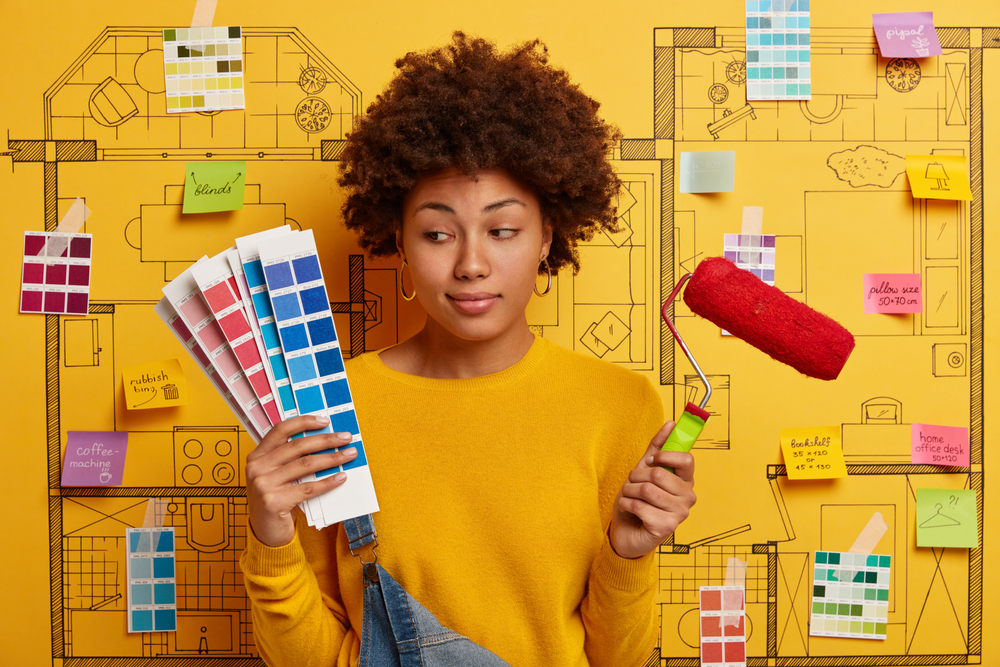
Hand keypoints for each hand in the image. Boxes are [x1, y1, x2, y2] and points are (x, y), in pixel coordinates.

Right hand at [245, 415, 358, 546]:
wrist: (265, 532)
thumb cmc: (276, 500)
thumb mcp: (277, 475)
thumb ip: (290, 459)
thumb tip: (325, 441)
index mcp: (257, 456)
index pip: (281, 430)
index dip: (304, 422)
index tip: (325, 421)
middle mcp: (257, 468)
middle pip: (297, 446)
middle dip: (326, 440)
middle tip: (345, 438)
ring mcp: (263, 485)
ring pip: (305, 465)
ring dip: (332, 458)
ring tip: (348, 455)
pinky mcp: (273, 501)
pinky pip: (308, 488)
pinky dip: (328, 482)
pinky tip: (341, 477)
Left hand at [609, 421, 695, 559]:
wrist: (626, 532)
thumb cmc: (638, 501)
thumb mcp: (645, 470)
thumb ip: (658, 447)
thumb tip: (671, 423)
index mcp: (686, 482)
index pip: (686, 459)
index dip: (664, 456)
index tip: (651, 461)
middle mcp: (688, 498)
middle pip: (658, 474)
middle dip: (636, 477)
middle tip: (632, 485)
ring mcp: (680, 515)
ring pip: (646, 489)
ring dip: (628, 491)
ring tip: (629, 497)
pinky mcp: (666, 528)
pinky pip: (640, 505)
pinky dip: (626, 505)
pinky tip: (629, 510)